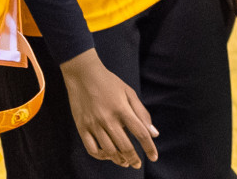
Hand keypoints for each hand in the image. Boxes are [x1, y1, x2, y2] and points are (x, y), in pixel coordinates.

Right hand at [61, 48, 158, 167]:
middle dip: (134, 159)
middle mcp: (108, 118)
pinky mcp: (82, 127)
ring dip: (119, 160)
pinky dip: (101, 156)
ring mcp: (93, 124)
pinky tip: (107, 155)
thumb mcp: (129, 92)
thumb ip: (142, 113)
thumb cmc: (109, 82)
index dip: (149, 148)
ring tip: (125, 162)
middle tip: (137, 164)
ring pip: (109, 151)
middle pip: (125, 146)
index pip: (140, 133)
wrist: (82, 73)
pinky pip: (92, 149)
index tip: (154, 157)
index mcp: (122, 108)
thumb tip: (154, 134)